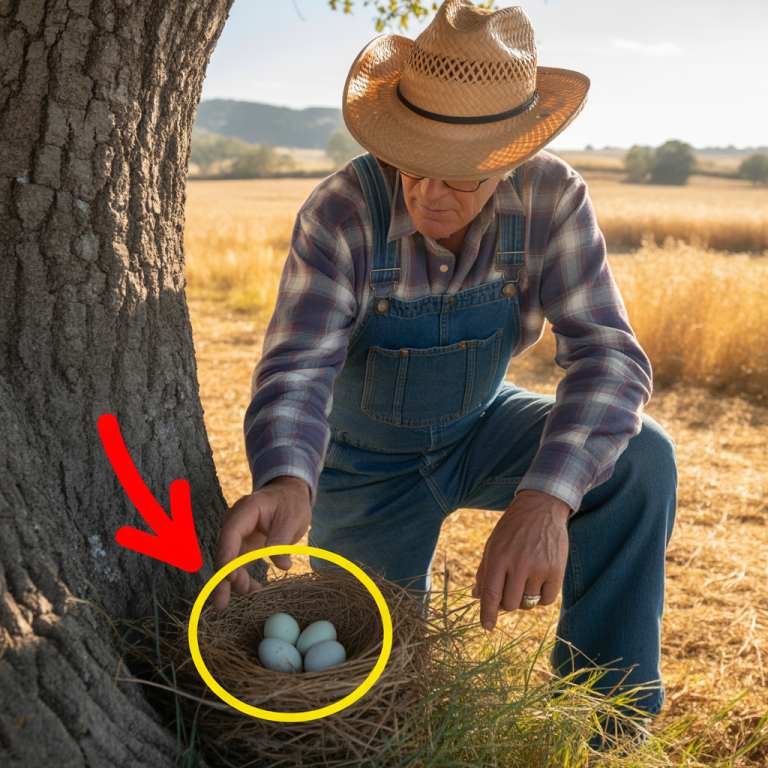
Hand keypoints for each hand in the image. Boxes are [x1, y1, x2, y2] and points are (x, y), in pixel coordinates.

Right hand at [212, 476, 311, 612]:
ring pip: (229, 562)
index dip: (227, 556)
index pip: (231, 533)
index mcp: (247, 509)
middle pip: (225, 551)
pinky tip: (253, 589)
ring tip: (249, 592)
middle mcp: (236, 522)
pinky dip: (243, 578)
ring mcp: (237, 534)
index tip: (228, 576)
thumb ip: (282, 540)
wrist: (290, 494)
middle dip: (223, 578)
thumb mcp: (292, 518)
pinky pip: (238, 564)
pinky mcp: (242, 544)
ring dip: (235, 581)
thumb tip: (282, 566)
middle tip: (221, 604)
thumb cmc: (291, 502)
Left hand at [471, 490, 569, 630]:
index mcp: (498, 556)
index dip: (487, 614)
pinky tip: (538, 583)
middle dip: (506, 603)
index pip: (490, 593)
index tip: (486, 626)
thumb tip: (476, 597)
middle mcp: (519, 563)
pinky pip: (547, 600)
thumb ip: (484, 571)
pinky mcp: (557, 570)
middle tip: (509, 590)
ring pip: (528, 603)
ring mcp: (540, 568)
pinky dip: (541, 598)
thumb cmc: (512, 528)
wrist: (541, 507)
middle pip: (510, 604)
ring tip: (524, 581)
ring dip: (524, 598)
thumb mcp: (492, 544)